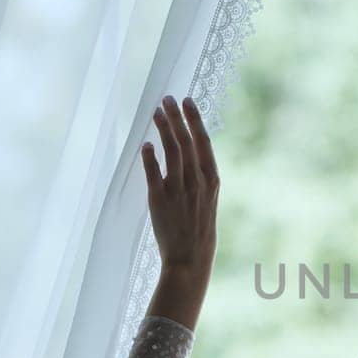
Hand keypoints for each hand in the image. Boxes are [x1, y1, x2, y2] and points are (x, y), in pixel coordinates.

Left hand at [142, 95, 219, 282]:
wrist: (190, 260)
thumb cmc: (199, 232)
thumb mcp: (208, 202)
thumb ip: (200, 180)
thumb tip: (190, 158)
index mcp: (211, 181)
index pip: (203, 142)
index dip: (195, 120)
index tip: (187, 102)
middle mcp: (197, 182)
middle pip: (186, 141)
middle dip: (176, 116)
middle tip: (167, 98)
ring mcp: (179, 190)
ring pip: (171, 151)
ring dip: (163, 128)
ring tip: (156, 112)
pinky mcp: (160, 200)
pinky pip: (153, 172)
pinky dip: (150, 156)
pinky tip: (145, 144)